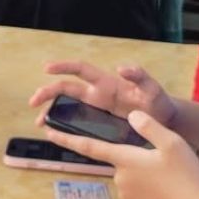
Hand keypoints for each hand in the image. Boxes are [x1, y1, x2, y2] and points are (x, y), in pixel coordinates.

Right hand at [30, 60, 177, 127]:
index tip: (47, 68)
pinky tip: (55, 132)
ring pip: (67, 106)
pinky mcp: (99, 122)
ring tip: (40, 121)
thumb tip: (121, 67)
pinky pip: (77, 121)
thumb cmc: (159, 102)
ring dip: (51, 110)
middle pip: (67, 88)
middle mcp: (98, 94)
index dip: (64, 66)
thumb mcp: (152, 88)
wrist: (165, 122)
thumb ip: (139, 76)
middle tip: (33, 102)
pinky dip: (63, 125)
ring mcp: (97, 108)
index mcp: (107, 83)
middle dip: (47, 92)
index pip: (81, 70)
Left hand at [45, 112, 198, 198]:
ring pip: (130, 180)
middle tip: (164, 166)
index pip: (89, 146)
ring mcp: (125, 198)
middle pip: (122, 162)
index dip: (66, 137)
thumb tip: (131, 116)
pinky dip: (148, 194)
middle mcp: (119, 179)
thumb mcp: (172, 143)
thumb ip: (148, 126)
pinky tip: (166, 194)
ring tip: (170, 181)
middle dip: (136, 161)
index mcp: (125, 158)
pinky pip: (137, 197)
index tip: (47, 131)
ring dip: (143, 178)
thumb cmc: (187, 176)